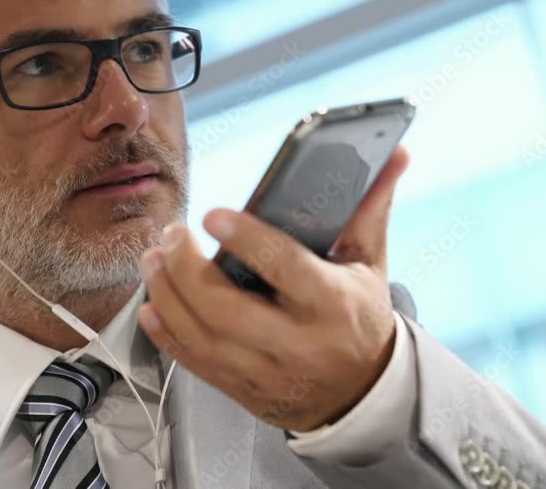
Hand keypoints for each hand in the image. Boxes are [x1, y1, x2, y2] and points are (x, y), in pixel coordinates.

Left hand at [137, 147, 409, 431]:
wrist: (360, 394)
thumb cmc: (359, 317)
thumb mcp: (368, 263)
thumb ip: (370, 207)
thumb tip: (395, 152)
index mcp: (333, 304)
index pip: (286, 269)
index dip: (247, 240)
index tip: (213, 214)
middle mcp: (299, 343)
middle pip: (228, 310)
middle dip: (187, 270)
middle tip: (170, 236)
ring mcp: (268, 372)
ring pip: (203, 338)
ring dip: (167, 296)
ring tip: (153, 260)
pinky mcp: (243, 390)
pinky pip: (195, 365)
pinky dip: (166, 335)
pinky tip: (151, 305)